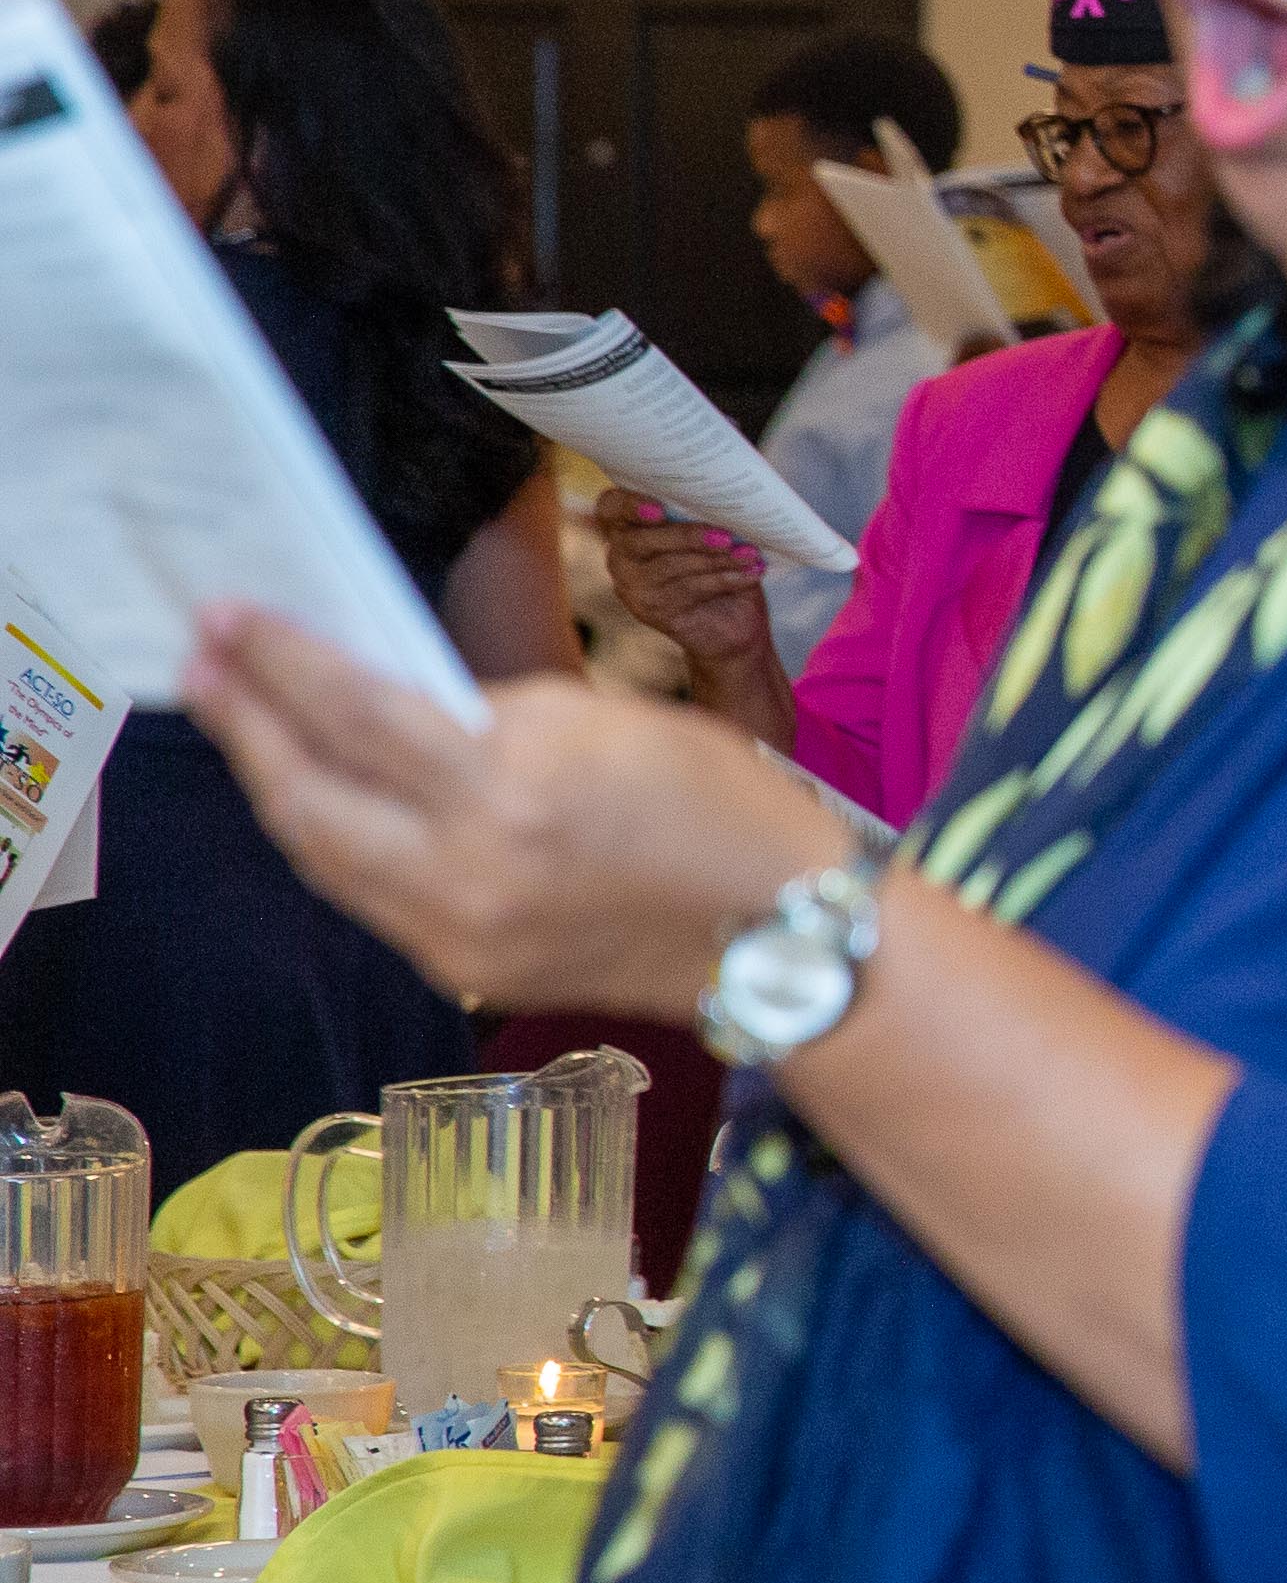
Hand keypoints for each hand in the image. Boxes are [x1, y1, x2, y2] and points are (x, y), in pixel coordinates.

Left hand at [186, 605, 848, 1016]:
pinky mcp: (462, 969)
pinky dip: (332, 838)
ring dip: (275, 782)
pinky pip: (366, 894)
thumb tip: (393, 697)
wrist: (786, 934)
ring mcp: (458, 928)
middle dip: (246, 720)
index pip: (356, 708)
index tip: (228, 614)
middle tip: (204, 662)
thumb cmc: (725, 806)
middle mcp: (469, 863)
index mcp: (514, 782)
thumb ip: (493, 716)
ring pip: (321, 852)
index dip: (279, 658)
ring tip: (245, 725)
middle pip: (308, 789)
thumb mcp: (608, 723)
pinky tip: (323, 797)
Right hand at [595, 499, 784, 684]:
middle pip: (642, 540)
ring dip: (715, 559)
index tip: (660, 509)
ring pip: (670, 566)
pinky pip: (688, 589)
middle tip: (726, 537)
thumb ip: (706, 515)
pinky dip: (723, 579)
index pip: (611, 507)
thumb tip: (727, 501)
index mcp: (630, 524)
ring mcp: (632, 585)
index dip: (629, 505)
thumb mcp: (714, 533)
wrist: (732, 621)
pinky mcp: (650, 610)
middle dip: (687, 536)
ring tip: (749, 553)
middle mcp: (621, 555)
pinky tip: (749, 573)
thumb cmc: (721, 562)